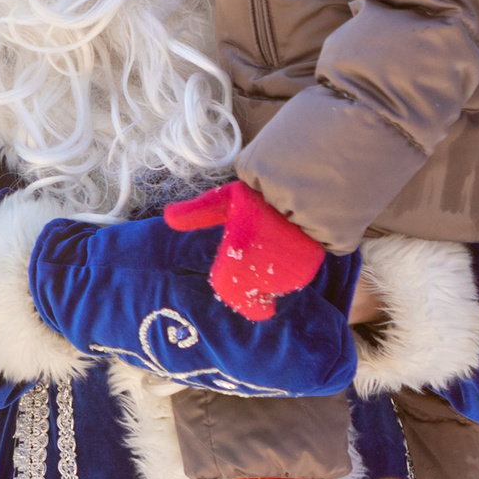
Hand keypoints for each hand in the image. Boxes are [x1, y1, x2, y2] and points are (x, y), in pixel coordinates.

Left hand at [163, 181, 326, 320]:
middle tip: (254, 251)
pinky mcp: (308, 273)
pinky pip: (294, 278)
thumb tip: (167, 218)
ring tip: (273, 243)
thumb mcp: (228, 198)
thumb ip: (198, 212)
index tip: (230, 272)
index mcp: (238, 257)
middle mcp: (263, 273)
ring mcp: (290, 275)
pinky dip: (291, 268)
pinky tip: (290, 246)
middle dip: (249, 278)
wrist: (311, 187)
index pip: (227, 291)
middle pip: (251, 290)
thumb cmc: (262, 193)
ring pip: (273, 286)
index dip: (228, 283)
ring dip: (270, 274)